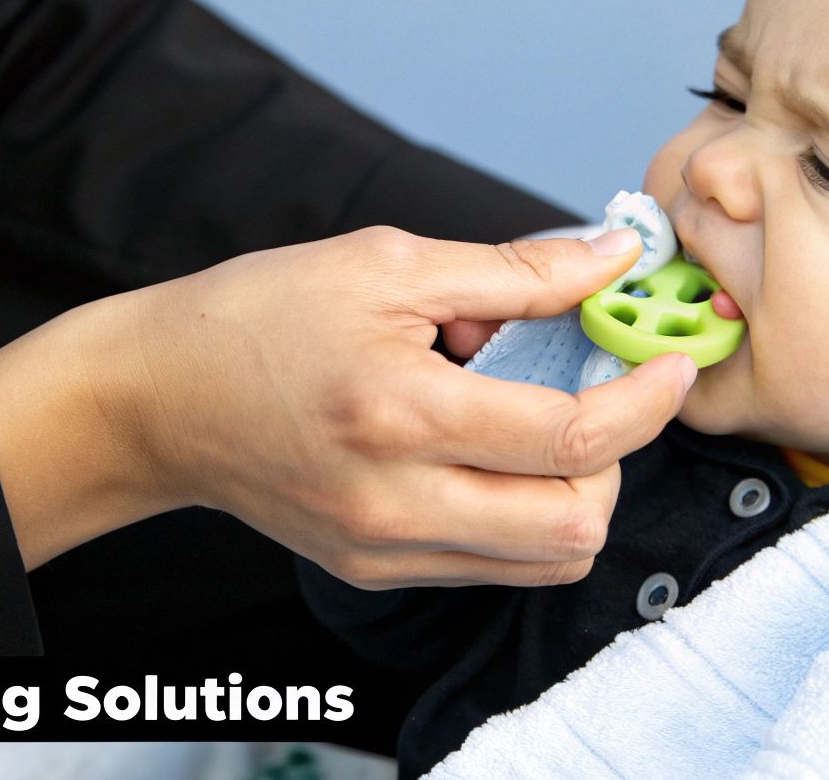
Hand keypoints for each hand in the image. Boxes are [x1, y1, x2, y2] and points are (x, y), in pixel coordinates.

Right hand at [0, 226, 695, 585]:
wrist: (157, 398)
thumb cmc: (258, 317)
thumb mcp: (388, 263)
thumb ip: (514, 271)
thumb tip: (610, 257)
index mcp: (401, 416)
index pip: (573, 439)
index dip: (646, 401)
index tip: (670, 364)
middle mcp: (396, 505)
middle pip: (576, 526)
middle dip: (618, 460)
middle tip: (600, 396)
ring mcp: (385, 550)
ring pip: (545, 561)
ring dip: (577, 495)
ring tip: (542, 426)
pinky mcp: (375, 571)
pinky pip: (493, 566)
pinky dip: (525, 516)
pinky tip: (496, 454)